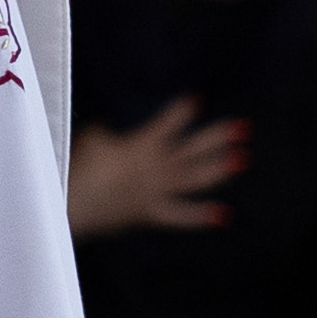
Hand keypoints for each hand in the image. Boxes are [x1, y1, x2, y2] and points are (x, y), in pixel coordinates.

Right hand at [65, 101, 240, 236]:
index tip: (195, 100)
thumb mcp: (92, 138)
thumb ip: (109, 135)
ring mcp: (158, 191)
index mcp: (143, 145)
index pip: (168, 122)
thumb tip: (114, 136)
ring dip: (219, 169)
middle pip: (194, 148)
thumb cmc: (79, 165)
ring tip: (243, 160)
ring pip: (196, 179)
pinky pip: (180, 216)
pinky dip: (201, 217)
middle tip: (243, 127)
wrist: (72, 202)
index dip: (181, 111)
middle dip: (219, 136)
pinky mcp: (152, 213)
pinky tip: (224, 215)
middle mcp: (158, 166)